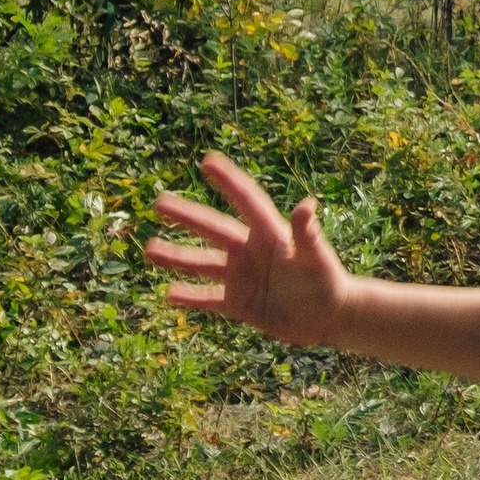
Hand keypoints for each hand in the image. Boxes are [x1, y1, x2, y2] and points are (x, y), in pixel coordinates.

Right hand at [146, 152, 351, 347]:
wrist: (330, 317)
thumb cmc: (327, 282)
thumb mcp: (315, 258)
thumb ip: (308, 234)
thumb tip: (307, 204)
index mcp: (269, 234)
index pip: (245, 201)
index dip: (229, 181)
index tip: (208, 161)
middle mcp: (250, 251)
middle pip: (213, 229)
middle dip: (186, 216)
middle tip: (159, 202)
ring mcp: (242, 277)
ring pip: (202, 264)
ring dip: (176, 257)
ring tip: (149, 250)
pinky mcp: (240, 303)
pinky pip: (209, 299)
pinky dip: (190, 297)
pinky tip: (168, 294)